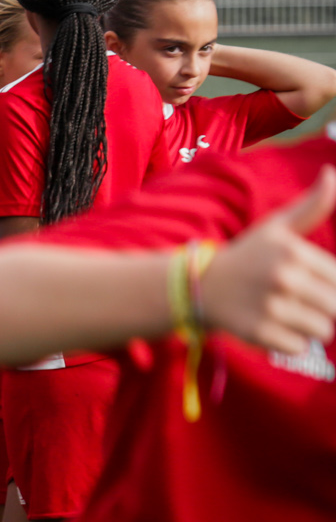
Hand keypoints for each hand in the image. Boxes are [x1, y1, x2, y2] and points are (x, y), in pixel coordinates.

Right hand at [199, 166, 335, 353]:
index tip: (300, 280)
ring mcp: (271, 307)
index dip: (324, 284)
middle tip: (293, 300)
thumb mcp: (276, 228)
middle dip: (320, 307)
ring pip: (322, 331)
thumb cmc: (247, 256)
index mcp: (294, 252)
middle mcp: (283, 278)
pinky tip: (268, 327)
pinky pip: (299, 347)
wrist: (199, 286)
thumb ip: (311, 206)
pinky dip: (288, 342)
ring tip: (282, 313)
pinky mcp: (260, 334)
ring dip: (307, 327)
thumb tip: (331, 173)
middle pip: (335, 308)